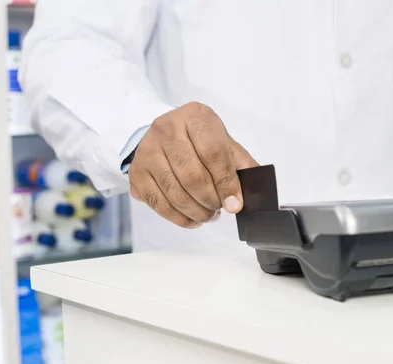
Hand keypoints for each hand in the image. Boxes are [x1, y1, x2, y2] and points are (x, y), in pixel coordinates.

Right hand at [128, 102, 258, 228]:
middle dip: (211, 200)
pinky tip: (191, 218)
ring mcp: (147, 151)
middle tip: (219, 208)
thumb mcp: (223, 142)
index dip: (226, 182)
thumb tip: (255, 190)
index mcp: (194, 116)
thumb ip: (240, 163)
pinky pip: (159, 203)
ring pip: (175, 193)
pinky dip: (179, 218)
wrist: (163, 135)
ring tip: (208, 214)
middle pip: (192, 176)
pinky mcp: (136, 172)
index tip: (235, 204)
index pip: (213, 153)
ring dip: (196, 211)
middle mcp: (166, 129)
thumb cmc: (198, 139)